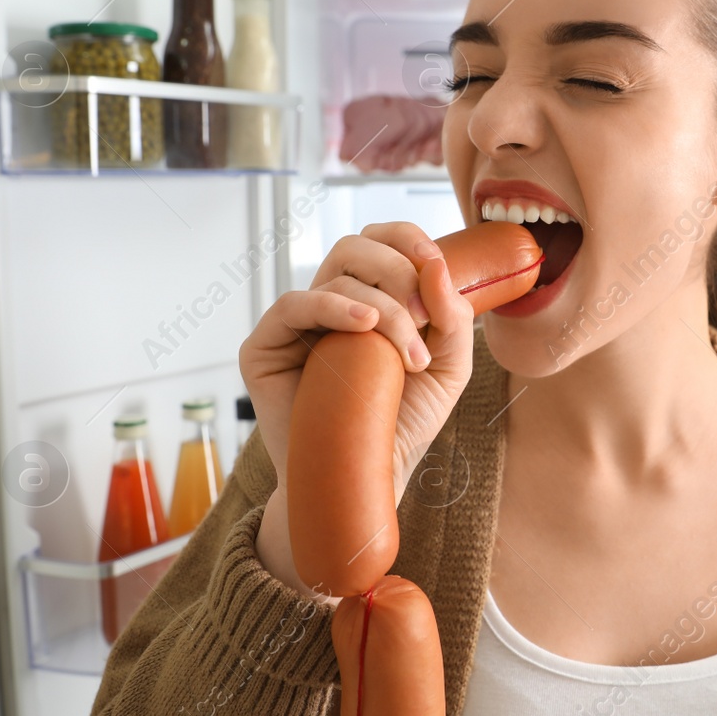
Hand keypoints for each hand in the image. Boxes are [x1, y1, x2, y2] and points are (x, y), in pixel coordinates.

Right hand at [239, 222, 476, 594]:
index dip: (405, 237)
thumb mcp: (447, 367)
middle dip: (399, 269)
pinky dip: (332, 305)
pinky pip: (293, 305)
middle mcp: (328, 304)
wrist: (365, 478)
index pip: (380, 243)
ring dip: (385, 308)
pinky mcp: (264, 349)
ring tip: (410, 357)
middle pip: (356, 247)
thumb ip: (452, 316)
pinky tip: (364, 326)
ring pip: (335, 274)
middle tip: (425, 316)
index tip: (434, 259)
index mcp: (368, 298)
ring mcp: (295, 325)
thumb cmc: (401, 423)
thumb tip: (438, 264)